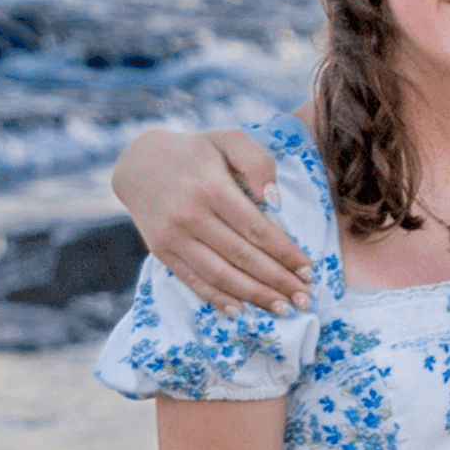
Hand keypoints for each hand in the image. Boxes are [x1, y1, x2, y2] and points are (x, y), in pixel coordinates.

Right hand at [112, 127, 309, 312]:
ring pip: (219, 275)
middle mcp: (190, 216)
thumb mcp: (229, 139)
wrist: (140, 163)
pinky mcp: (162, 252)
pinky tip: (241, 311)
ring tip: (282, 308)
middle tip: (304, 298)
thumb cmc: (197, 151)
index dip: (285, 253)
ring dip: (253, 295)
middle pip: (242, 257)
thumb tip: (275, 199)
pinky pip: (192, 280)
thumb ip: (257, 161)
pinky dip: (217, 299)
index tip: (309, 270)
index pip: (257, 229)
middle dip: (277, 281)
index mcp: (212, 188)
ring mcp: (173, 238)